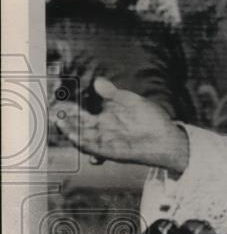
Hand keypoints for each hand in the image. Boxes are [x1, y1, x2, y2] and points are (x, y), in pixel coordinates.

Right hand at [50, 77, 189, 175]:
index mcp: (104, 118)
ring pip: (83, 138)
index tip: (57, 102)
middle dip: (64, 120)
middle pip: (78, 127)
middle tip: (52, 112)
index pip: (81, 114)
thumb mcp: (131, 101)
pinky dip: (85, 144)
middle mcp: (102, 131)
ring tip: (59, 122)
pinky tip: (76, 137)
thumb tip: (97, 81)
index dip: (68, 109)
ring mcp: (107, 142)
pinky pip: (95, 149)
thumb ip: (113, 94)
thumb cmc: (150, 118)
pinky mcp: (113, 152)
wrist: (167, 137)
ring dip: (71, 132)